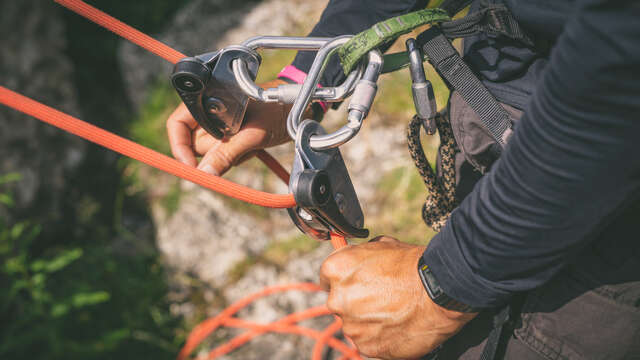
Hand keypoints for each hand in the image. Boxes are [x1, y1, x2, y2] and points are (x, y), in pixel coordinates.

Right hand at [166, 79, 295, 174]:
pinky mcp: (232, 133)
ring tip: (251, 142)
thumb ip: (226, 154)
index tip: (191, 168)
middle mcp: (210, 110)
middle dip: (215, 150)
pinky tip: (254, 146)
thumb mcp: (252, 134)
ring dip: (230, 153)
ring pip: (211, 151)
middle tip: (240, 144)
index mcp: (207, 98)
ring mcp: (220, 123)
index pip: (177, 124)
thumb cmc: (279, 110)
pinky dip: (239, 154)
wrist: (302, 108)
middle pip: (195, 142)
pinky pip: (225, 154)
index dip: (179, 146)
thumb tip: (203, 174)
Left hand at [320, 236, 476, 358]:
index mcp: (336, 269)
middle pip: (339, 302)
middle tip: (381, 297)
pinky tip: (397, 324)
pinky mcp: (367, 346)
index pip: (327, 278)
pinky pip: (369, 342)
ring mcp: (351, 325)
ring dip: (368, 320)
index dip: (345, 279)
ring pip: (354, 324)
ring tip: (394, 311)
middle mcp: (337, 299)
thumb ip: (360, 256)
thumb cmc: (413, 265)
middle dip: (356, 301)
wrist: (438, 292)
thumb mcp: (382, 245)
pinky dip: (380, 336)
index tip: (357, 282)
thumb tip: (358, 260)